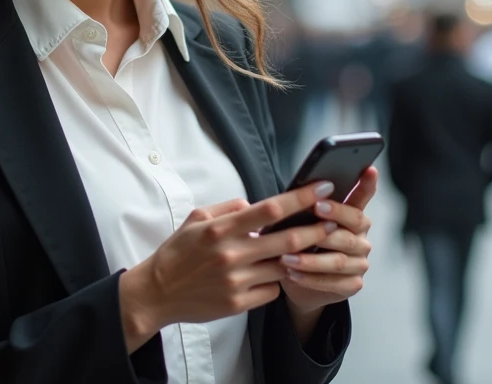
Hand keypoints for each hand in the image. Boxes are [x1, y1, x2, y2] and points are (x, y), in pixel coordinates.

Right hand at [118, 181, 342, 351]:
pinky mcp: (238, 304)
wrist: (157, 292)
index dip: (300, 198)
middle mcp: (232, 254)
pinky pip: (272, 289)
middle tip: (334, 222)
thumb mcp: (196, 219)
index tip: (322, 187)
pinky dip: (275, 280)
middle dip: (317, 229)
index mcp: (221, 229)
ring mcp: (236, 281)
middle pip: (287, 239)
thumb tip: (253, 204)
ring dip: (298, 257)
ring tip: (305, 249)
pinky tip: (267, 275)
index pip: (270, 209)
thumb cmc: (177, 253)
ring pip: (284, 266)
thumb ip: (227, 208)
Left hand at [279, 167, 375, 317]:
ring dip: (311, 258)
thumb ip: (307, 209)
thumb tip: (297, 191)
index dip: (367, 184)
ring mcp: (360, 263)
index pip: (362, 197)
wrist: (301, 283)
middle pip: (353, 225)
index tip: (369, 168)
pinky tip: (292, 274)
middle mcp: (361, 239)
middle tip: (315, 208)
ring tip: (286, 256)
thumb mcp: (302, 224)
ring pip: (339, 258)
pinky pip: (333, 282)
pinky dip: (310, 278)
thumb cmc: (301, 244)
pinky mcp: (353, 285)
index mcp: (352, 218)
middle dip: (334, 215)